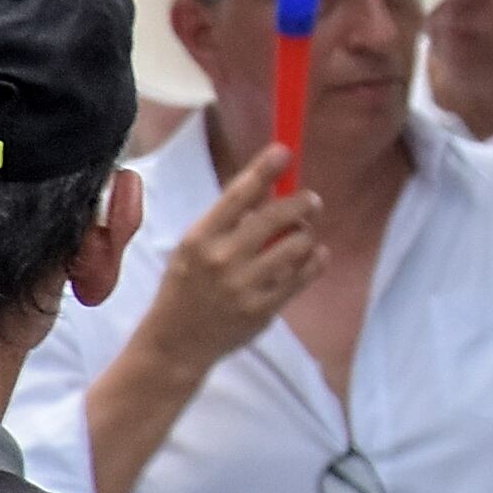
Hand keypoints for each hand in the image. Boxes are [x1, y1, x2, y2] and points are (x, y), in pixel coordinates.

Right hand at [132, 148, 325, 375]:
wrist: (176, 342)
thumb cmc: (187, 285)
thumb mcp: (193, 246)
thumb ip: (227, 220)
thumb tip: (269, 185)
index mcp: (201, 237)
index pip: (238, 194)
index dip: (264, 169)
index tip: (283, 151)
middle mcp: (222, 259)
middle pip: (277, 216)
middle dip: (303, 202)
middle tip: (311, 200)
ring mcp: (245, 286)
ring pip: (298, 244)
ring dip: (308, 233)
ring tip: (304, 234)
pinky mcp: (264, 309)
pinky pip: (304, 275)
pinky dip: (316, 260)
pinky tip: (314, 256)